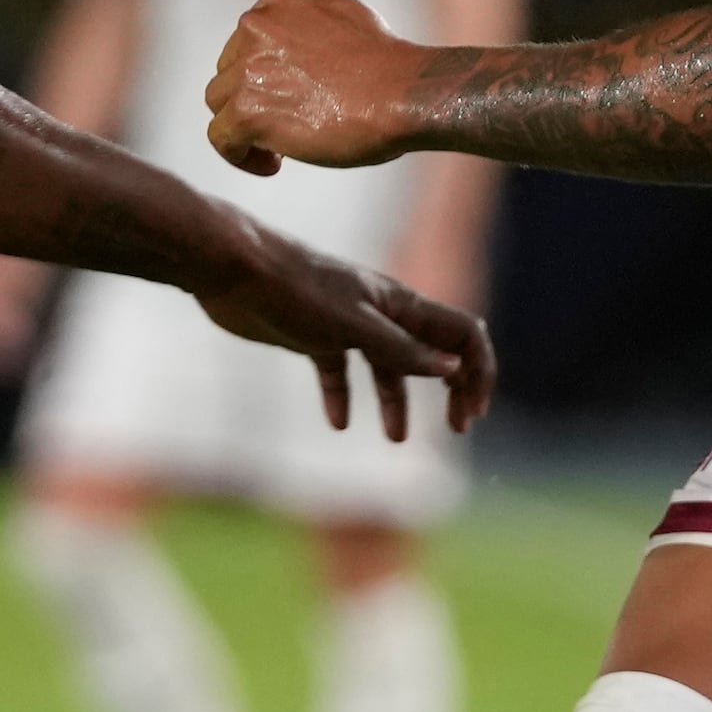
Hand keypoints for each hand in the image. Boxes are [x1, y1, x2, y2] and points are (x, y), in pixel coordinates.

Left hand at [191, 228, 496, 443]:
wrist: (234, 271)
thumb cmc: (296, 291)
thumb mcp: (354, 327)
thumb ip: (401, 350)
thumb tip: (453, 369)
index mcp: (400, 304)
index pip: (461, 334)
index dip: (477, 371)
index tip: (470, 414)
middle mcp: (381, 313)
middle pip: (431, 351)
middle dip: (451, 388)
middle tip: (456, 427)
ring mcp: (347, 325)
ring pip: (385, 366)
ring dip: (396, 401)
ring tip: (395, 440)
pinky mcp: (313, 336)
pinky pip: (339, 371)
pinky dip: (342, 396)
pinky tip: (338, 423)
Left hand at [207, 0, 423, 175]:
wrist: (403, 93)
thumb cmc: (388, 65)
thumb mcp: (344, 17)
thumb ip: (306, 24)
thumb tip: (291, 51)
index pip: (249, 37)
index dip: (265, 71)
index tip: (291, 93)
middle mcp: (257, 25)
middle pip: (230, 69)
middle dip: (254, 97)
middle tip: (292, 123)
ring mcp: (248, 67)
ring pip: (220, 102)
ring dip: (246, 125)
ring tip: (282, 148)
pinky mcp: (247, 110)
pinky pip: (221, 138)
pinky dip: (240, 155)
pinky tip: (274, 164)